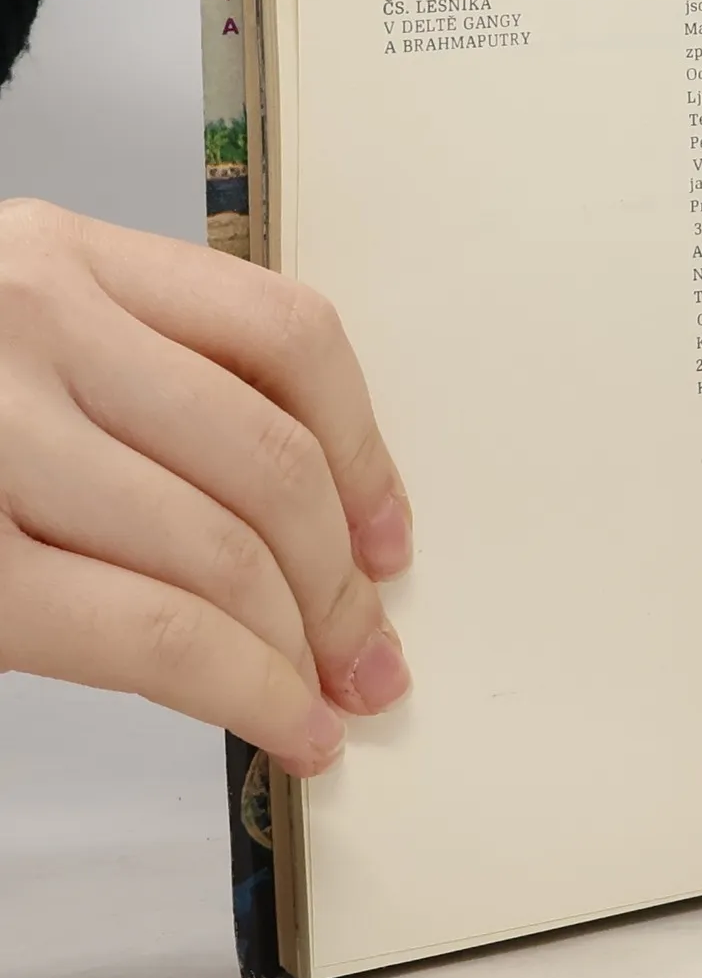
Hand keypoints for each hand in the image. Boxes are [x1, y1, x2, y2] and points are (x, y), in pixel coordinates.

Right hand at [0, 199, 411, 773]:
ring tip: (333, 701)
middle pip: (270, 461)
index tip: (390, 533)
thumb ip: (117, 375)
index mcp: (54, 252)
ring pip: (224, 552)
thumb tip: (291, 510)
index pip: (286, 333)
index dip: (365, 449)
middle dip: (344, 581)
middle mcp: (28, 321)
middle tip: (373, 652)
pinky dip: (243, 690)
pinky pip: (151, 632)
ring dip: (304, 648)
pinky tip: (279, 725)